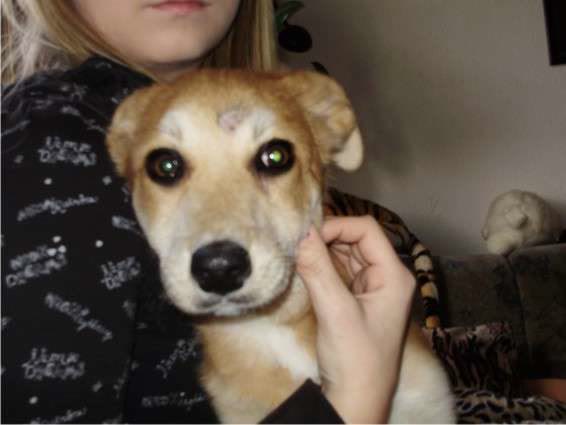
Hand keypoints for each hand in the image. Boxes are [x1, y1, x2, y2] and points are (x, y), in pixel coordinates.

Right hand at [296, 216, 415, 423]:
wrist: (356, 402)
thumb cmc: (355, 360)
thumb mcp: (335, 311)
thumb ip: (317, 269)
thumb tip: (300, 232)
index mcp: (394, 275)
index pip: (366, 231)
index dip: (337, 226)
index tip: (306, 237)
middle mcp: (387, 277)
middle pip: (356, 240)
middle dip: (327, 238)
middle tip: (296, 243)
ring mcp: (372, 289)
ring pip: (346, 255)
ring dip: (323, 251)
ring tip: (298, 253)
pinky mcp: (357, 301)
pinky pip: (340, 272)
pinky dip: (323, 266)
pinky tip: (306, 267)